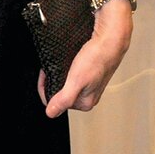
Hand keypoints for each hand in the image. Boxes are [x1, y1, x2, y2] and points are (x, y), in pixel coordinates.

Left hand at [40, 0, 132, 116]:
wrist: (110, 40)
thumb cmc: (97, 59)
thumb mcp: (76, 80)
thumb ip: (63, 98)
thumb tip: (51, 113)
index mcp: (85, 103)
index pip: (55, 103)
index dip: (45, 88)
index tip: (44, 76)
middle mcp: (87, 96)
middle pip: (59, 92)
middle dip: (50, 81)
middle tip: (49, 68)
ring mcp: (88, 85)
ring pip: (63, 83)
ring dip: (56, 74)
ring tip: (56, 63)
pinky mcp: (88, 74)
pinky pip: (70, 75)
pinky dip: (63, 69)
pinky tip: (64, 62)